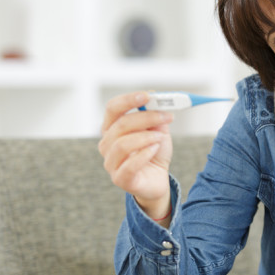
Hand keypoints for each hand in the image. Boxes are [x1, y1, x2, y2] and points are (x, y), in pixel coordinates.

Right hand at [98, 91, 173, 221]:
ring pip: (123, 144)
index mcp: (112, 128)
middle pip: (121, 124)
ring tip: (160, 138)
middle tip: (166, 116)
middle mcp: (107, 144)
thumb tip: (156, 100)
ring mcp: (111, 162)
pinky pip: (129, 165)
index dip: (128, 100)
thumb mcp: (158, 130)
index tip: (147, 96)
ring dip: (146, 137)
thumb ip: (156, 116)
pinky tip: (155, 150)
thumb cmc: (154, 152)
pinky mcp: (120, 179)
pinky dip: (145, 154)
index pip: (112, 108)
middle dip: (146, 118)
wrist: (157, 179)